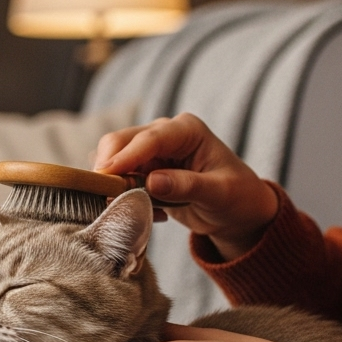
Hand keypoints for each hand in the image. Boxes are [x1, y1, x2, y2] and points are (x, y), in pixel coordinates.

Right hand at [94, 113, 277, 259]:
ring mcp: (151, 152)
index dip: (125, 156)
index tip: (104, 175)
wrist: (236, 211)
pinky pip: (119, 180)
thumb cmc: (236, 197)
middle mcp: (164, 134)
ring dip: (116, 185)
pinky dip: (124, 196)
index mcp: (187, 130)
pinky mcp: (142, 170)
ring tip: (142, 209)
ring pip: (114, 161)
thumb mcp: (219, 193)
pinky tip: (153, 211)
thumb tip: (152, 182)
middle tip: (107, 198)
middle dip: (109, 168)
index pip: (149, 139)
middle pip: (120, 141)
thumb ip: (187, 186)